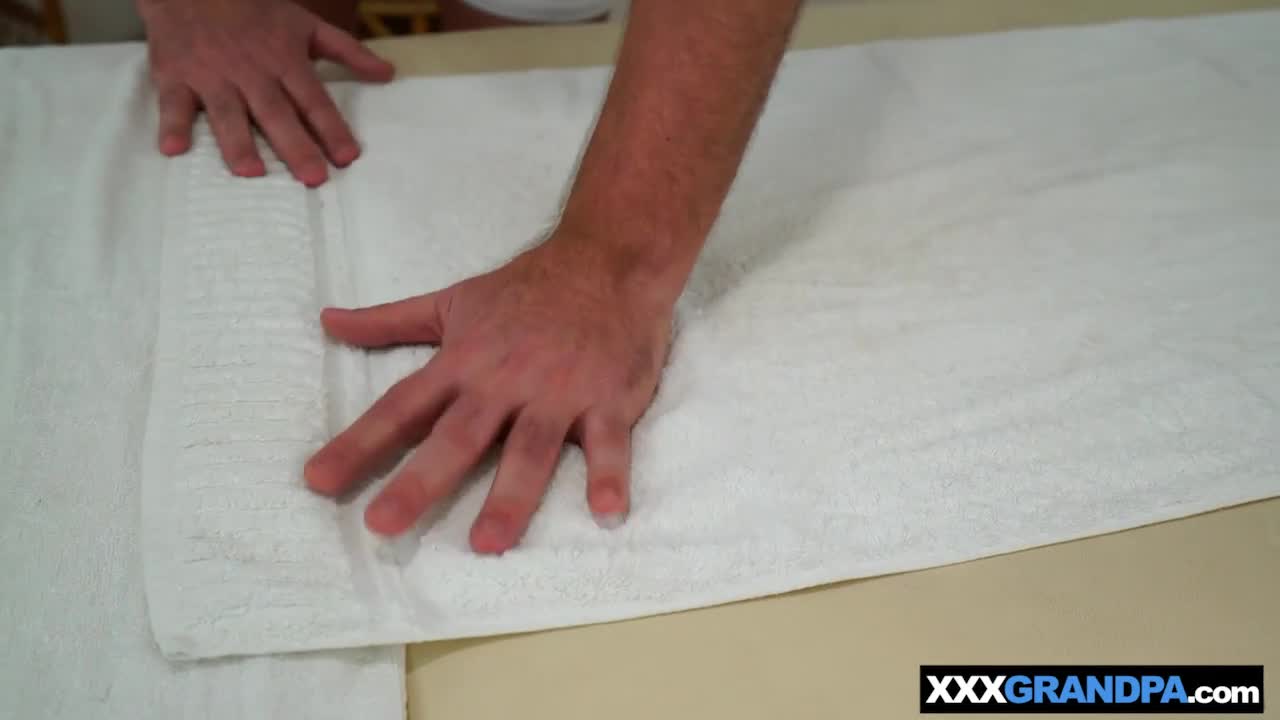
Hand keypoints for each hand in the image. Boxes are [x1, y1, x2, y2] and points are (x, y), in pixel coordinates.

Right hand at [138, 0, 394, 185]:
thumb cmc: (255, 10)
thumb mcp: (306, 24)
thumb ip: (348, 51)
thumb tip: (388, 74)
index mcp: (285, 60)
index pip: (313, 100)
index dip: (331, 128)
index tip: (348, 157)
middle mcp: (251, 71)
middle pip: (276, 113)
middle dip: (295, 146)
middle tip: (313, 178)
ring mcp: (212, 75)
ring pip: (227, 113)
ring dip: (237, 143)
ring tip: (251, 173)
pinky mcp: (175, 76)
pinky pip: (173, 103)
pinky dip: (172, 125)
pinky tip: (173, 150)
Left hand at [304, 235, 673, 553]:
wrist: (608, 260)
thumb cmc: (527, 288)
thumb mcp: (453, 301)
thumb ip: (390, 321)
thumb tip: (328, 321)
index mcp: (464, 361)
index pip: (401, 407)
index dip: (359, 443)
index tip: (319, 480)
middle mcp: (505, 381)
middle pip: (457, 436)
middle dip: (420, 481)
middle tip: (382, 525)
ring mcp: (560, 392)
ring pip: (531, 448)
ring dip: (510, 496)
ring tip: (486, 543)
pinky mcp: (609, 400)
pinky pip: (610, 444)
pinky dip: (611, 475)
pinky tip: (607, 511)